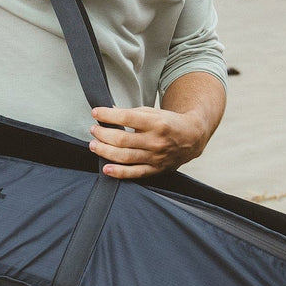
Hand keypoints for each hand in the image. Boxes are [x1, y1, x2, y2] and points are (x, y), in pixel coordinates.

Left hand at [88, 105, 208, 178]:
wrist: (191, 138)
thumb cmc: (168, 123)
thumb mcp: (152, 112)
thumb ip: (130, 113)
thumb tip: (108, 112)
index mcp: (156, 123)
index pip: (126, 118)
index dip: (107, 115)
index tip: (95, 112)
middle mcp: (155, 141)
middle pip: (121, 139)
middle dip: (102, 134)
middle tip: (94, 130)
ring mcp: (155, 157)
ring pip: (124, 156)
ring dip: (104, 151)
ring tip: (94, 145)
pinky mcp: (155, 169)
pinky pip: (134, 173)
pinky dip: (119, 172)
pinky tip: (106, 168)